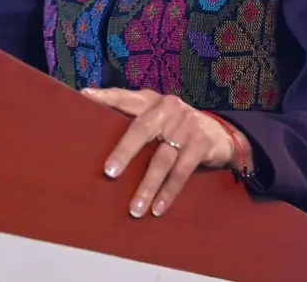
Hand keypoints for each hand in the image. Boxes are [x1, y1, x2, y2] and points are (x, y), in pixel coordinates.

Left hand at [83, 87, 240, 217]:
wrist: (220, 135)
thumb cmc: (175, 128)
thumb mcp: (157, 117)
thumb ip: (133, 120)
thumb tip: (94, 134)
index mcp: (151, 100)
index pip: (125, 96)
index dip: (106, 96)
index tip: (85, 97)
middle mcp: (168, 108)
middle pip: (142, 129)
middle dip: (125, 151)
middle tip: (109, 173)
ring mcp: (186, 126)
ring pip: (162, 159)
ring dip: (147, 186)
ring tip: (134, 209)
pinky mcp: (202, 144)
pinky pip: (182, 172)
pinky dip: (168, 192)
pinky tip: (157, 209)